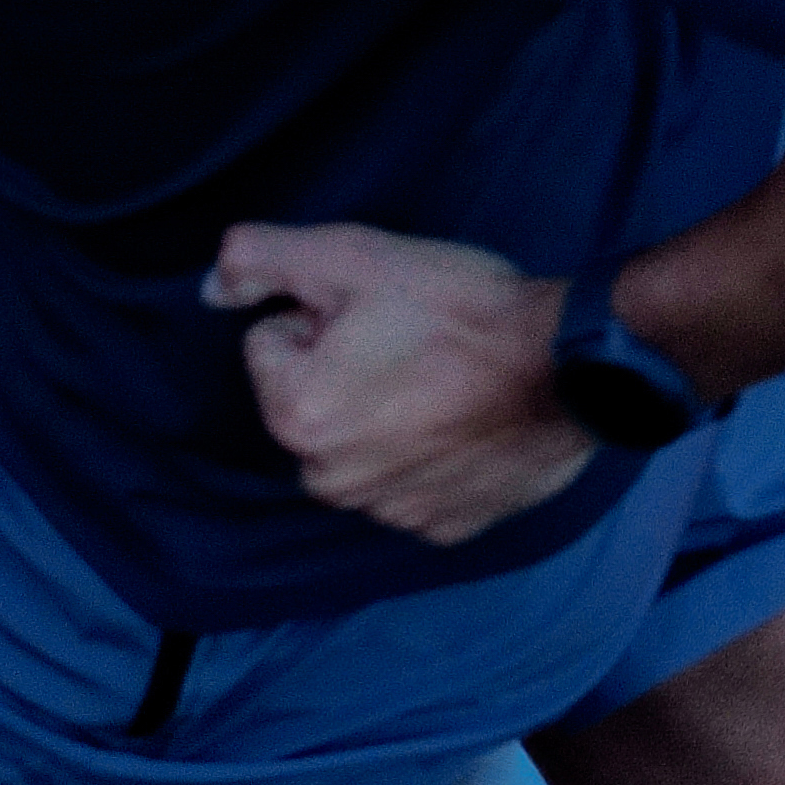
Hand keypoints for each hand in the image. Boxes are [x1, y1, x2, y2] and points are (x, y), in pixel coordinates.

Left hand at [221, 219, 595, 546]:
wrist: (573, 366)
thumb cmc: (462, 310)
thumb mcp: (349, 256)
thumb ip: (257, 261)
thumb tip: (211, 289)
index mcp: (297, 416)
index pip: (273, 342)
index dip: (322, 314)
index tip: (377, 314)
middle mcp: (332, 480)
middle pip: (311, 400)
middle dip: (344, 368)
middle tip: (411, 343)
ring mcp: (390, 511)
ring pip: (360, 442)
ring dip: (386, 413)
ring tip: (443, 381)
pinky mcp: (443, 527)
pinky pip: (412, 481)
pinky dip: (430, 454)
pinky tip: (466, 423)